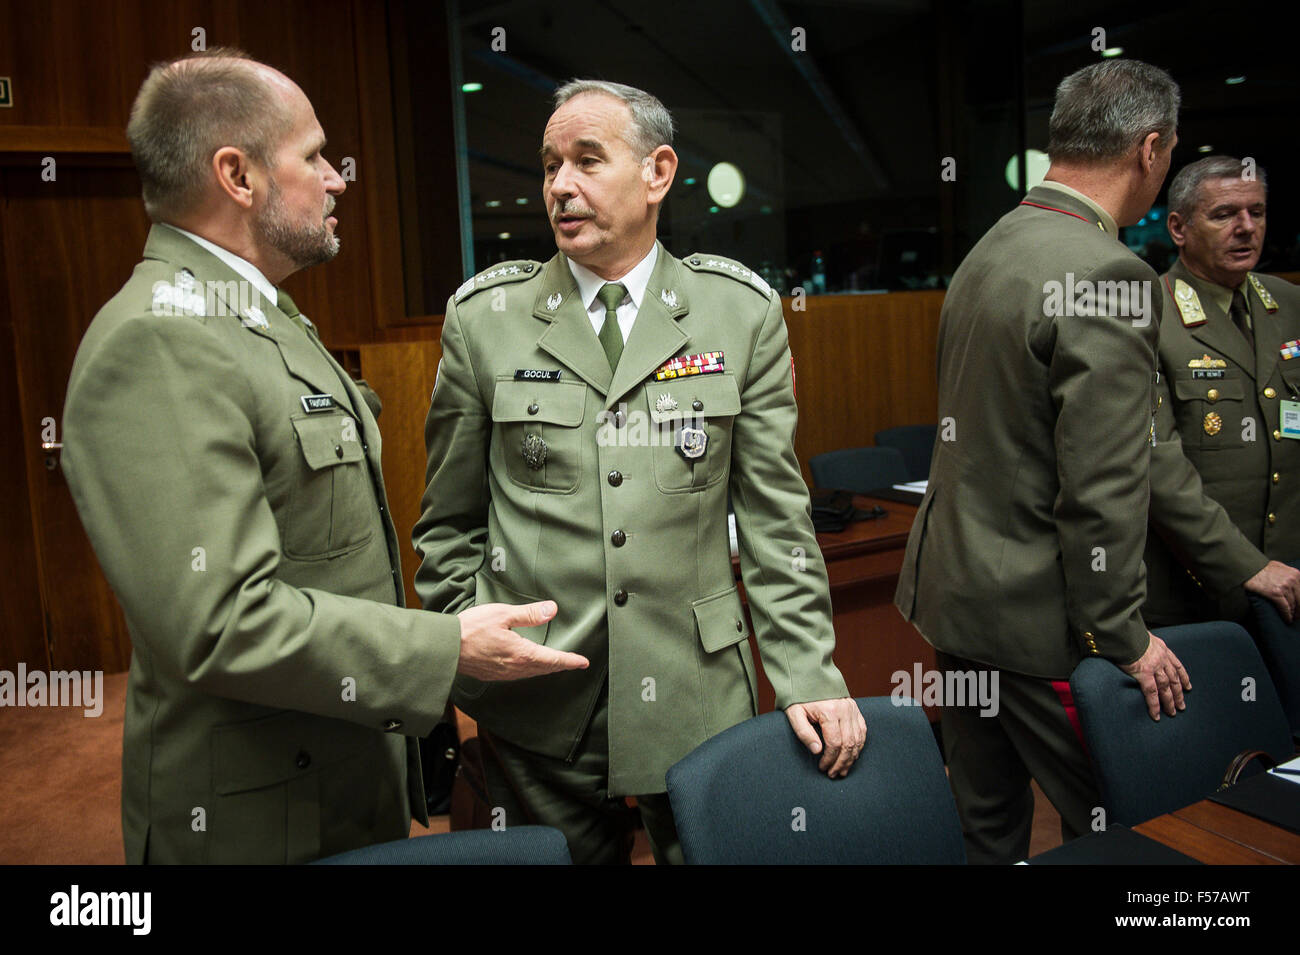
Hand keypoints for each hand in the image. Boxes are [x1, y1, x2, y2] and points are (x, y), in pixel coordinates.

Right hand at [456, 600, 587, 680]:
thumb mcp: (503, 614)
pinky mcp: (492, 675)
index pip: (553, 659)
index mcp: (522, 654)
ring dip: (545, 669)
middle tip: (573, 663)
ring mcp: (503, 674)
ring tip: (554, 664)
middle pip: (544, 669)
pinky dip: (529, 670)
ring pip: (531, 673)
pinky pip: (518, 675)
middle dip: (560, 665)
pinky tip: (526, 666)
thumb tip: (552, 610)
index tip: (583, 662)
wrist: (445, 648)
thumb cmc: (471, 629)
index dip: (570, 660)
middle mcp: (515, 668)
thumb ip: (529, 614)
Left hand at [785, 698, 866, 777]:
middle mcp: (845, 710)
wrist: (808, 676)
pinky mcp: (855, 708)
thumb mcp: (794, 713)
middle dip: (842, 762)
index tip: (822, 767)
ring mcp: (852, 708)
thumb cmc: (799, 696)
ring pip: (858, 739)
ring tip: (842, 769)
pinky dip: (858, 745)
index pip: (835, 743)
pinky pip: (862, 730)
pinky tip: (852, 755)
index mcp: (830, 711)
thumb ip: (804, 733)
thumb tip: (817, 751)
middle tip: (833, 774)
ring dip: (851, 757)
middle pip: (849, 744)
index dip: (829, 759)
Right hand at [1119, 632, 1190, 720]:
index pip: (1176, 665)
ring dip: (1170, 701)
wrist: (1123, 631)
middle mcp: (1161, 659)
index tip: (1188, 686)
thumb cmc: (1128, 631)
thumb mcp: (1142, 634)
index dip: (1183, 677)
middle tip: (1182, 705)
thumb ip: (1144, 642)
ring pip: (1166, 687)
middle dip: (1179, 693)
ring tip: (1172, 712)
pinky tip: (1156, 714)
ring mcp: (1154, 667)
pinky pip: (1151, 692)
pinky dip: (1154, 704)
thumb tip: (1138, 644)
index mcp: (1162, 648)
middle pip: (1174, 679)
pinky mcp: (1144, 674)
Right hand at [1243, 560, 1299, 622]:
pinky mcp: (1275, 593)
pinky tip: (1287, 619)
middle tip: (1297, 616)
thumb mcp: (1279, 568)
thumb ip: (1289, 576)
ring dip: (1292, 613)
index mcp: (1295, 574)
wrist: (1247, 568)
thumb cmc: (1261, 568)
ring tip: (1291, 618)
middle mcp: (1292, 580)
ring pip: (1293, 604)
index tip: (1299, 608)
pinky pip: (1285, 607)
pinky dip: (1286, 615)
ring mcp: (1284, 586)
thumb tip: (1293, 585)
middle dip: (1299, 609)